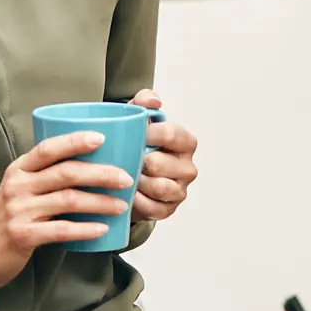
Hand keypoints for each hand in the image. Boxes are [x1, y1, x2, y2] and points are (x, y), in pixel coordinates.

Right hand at [0, 131, 133, 287]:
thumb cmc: (10, 216)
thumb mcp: (21, 188)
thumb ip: (46, 176)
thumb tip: (93, 165)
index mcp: (19, 169)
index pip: (48, 149)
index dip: (75, 141)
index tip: (101, 138)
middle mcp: (17, 186)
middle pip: (65, 173)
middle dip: (100, 174)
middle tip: (126, 179)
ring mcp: (19, 211)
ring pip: (68, 200)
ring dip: (100, 202)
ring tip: (122, 205)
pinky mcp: (23, 235)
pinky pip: (61, 230)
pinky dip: (85, 229)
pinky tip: (103, 228)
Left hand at [127, 89, 198, 222]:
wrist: (130, 174)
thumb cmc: (137, 143)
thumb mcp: (139, 118)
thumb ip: (144, 101)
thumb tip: (153, 101)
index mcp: (186, 142)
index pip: (171, 134)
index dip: (148, 134)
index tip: (130, 134)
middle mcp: (188, 167)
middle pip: (159, 163)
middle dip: (138, 161)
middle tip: (122, 158)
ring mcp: (180, 190)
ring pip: (158, 187)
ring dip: (138, 182)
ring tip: (123, 175)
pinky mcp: (169, 210)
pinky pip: (152, 207)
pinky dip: (137, 201)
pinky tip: (126, 193)